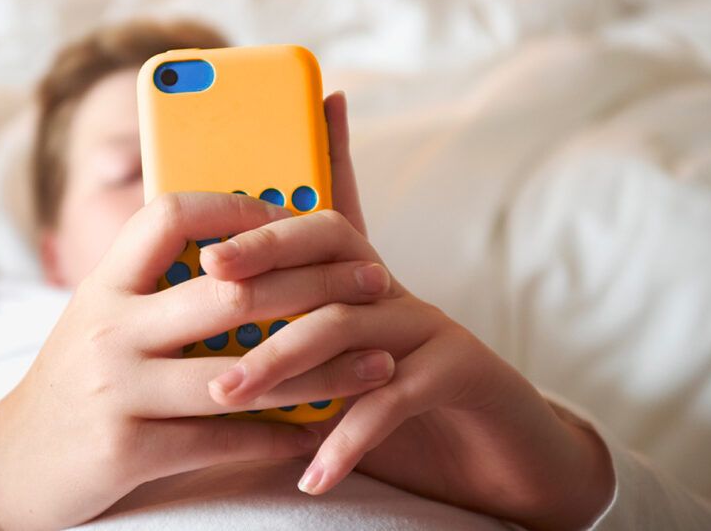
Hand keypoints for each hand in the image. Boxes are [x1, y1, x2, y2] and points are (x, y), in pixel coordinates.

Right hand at [0, 192, 396, 529]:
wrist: (7, 464)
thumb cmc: (73, 382)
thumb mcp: (99, 318)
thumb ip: (154, 288)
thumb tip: (240, 256)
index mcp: (104, 285)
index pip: (170, 216)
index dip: (237, 208)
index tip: (295, 216)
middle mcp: (109, 328)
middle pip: (230, 292)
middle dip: (316, 285)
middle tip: (374, 282)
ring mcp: (118, 390)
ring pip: (243, 374)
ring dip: (323, 371)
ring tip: (375, 365)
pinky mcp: (129, 449)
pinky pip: (223, 441)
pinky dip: (279, 436)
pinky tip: (316, 432)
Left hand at [201, 92, 614, 529]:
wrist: (504, 465)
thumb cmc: (404, 422)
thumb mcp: (340, 384)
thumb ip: (292, 366)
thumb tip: (207, 370)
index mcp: (364, 288)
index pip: (313, 235)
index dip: (264, 234)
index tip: (208, 255)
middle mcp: (396, 296)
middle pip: (328, 258)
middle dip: (263, 274)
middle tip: (208, 296)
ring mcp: (430, 329)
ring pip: (347, 325)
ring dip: (281, 361)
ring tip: (228, 395)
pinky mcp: (465, 372)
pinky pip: (394, 397)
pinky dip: (348, 439)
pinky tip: (312, 476)